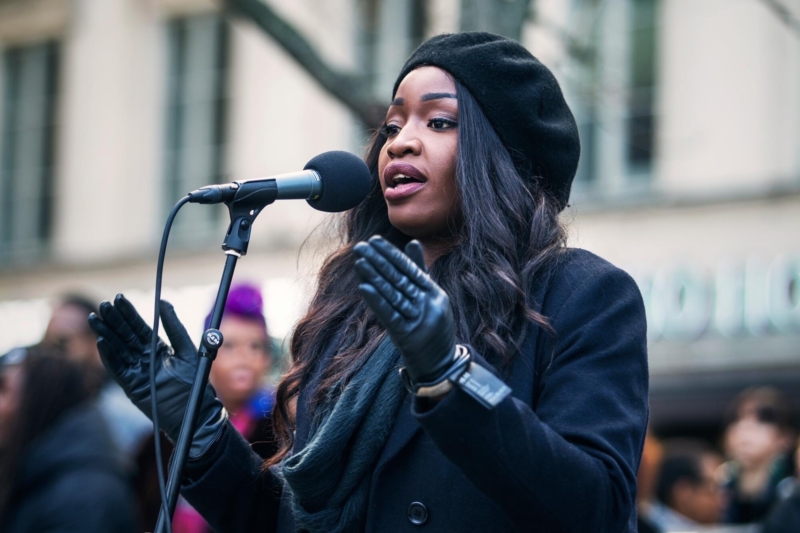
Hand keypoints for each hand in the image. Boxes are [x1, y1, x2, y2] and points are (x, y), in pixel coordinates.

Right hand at [88, 294, 225, 458]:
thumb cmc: (196, 384)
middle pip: (126, 336)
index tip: (119, 298)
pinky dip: (109, 357)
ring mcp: (137, 373)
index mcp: (158, 349)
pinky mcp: (132, 387)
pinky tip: (101, 342)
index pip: (140, 327)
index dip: (129, 313)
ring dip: (106, 334)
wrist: (196, 414)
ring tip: (94, 319)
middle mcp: (144, 359)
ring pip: (118, 350)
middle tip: (103, 305)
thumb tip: (163, 302)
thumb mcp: (186, 351)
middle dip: (114, 320)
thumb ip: (174, 327)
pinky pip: (118, 370)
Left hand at [353, 236, 455, 386]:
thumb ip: (420, 270)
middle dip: (379, 261)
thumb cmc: (432, 327)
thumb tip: (413, 242)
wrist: (440, 365)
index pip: (410, 269)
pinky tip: (363, 287)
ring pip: (394, 295)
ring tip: (359, 261)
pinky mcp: (408, 336)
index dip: (391, 254)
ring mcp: (420, 320)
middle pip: (400, 279)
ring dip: (375, 277)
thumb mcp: (431, 297)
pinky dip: (376, 300)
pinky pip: (390, 315)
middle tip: (360, 246)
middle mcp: (430, 305)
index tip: (374, 240)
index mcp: (435, 294)